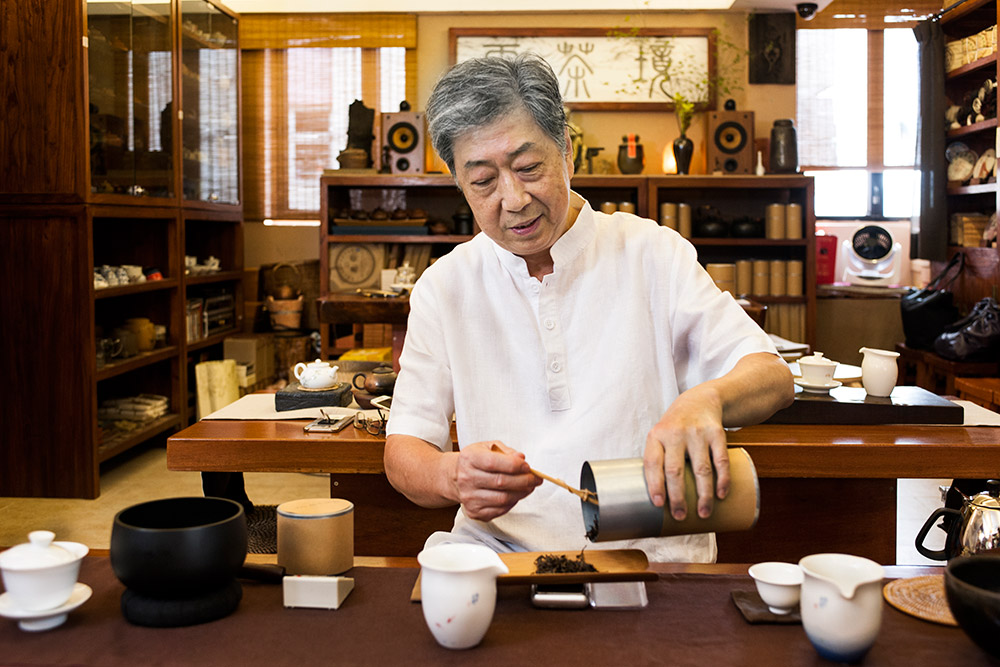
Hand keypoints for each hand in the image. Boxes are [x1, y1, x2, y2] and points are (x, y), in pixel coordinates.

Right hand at [452, 441, 541, 520]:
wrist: (456, 477)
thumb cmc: (476, 461)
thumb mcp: (488, 447)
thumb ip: (506, 451)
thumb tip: (521, 458)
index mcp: (469, 458)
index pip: (494, 463)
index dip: (515, 465)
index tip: (528, 466)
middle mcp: (466, 478)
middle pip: (501, 482)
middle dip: (524, 481)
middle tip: (535, 479)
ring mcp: (469, 497)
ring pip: (503, 499)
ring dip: (521, 493)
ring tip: (529, 486)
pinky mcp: (474, 511)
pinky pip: (500, 510)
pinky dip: (512, 503)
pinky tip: (516, 495)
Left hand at [642, 386, 729, 520]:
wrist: (700, 400)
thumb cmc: (675, 428)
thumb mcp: (660, 436)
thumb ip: (658, 461)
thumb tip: (657, 501)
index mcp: (656, 436)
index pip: (652, 463)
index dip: (654, 485)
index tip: (658, 504)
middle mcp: (675, 433)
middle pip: (675, 470)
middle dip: (677, 496)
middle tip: (680, 515)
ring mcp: (697, 433)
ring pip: (700, 469)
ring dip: (703, 495)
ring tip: (703, 513)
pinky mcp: (716, 433)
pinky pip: (720, 460)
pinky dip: (722, 480)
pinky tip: (721, 495)